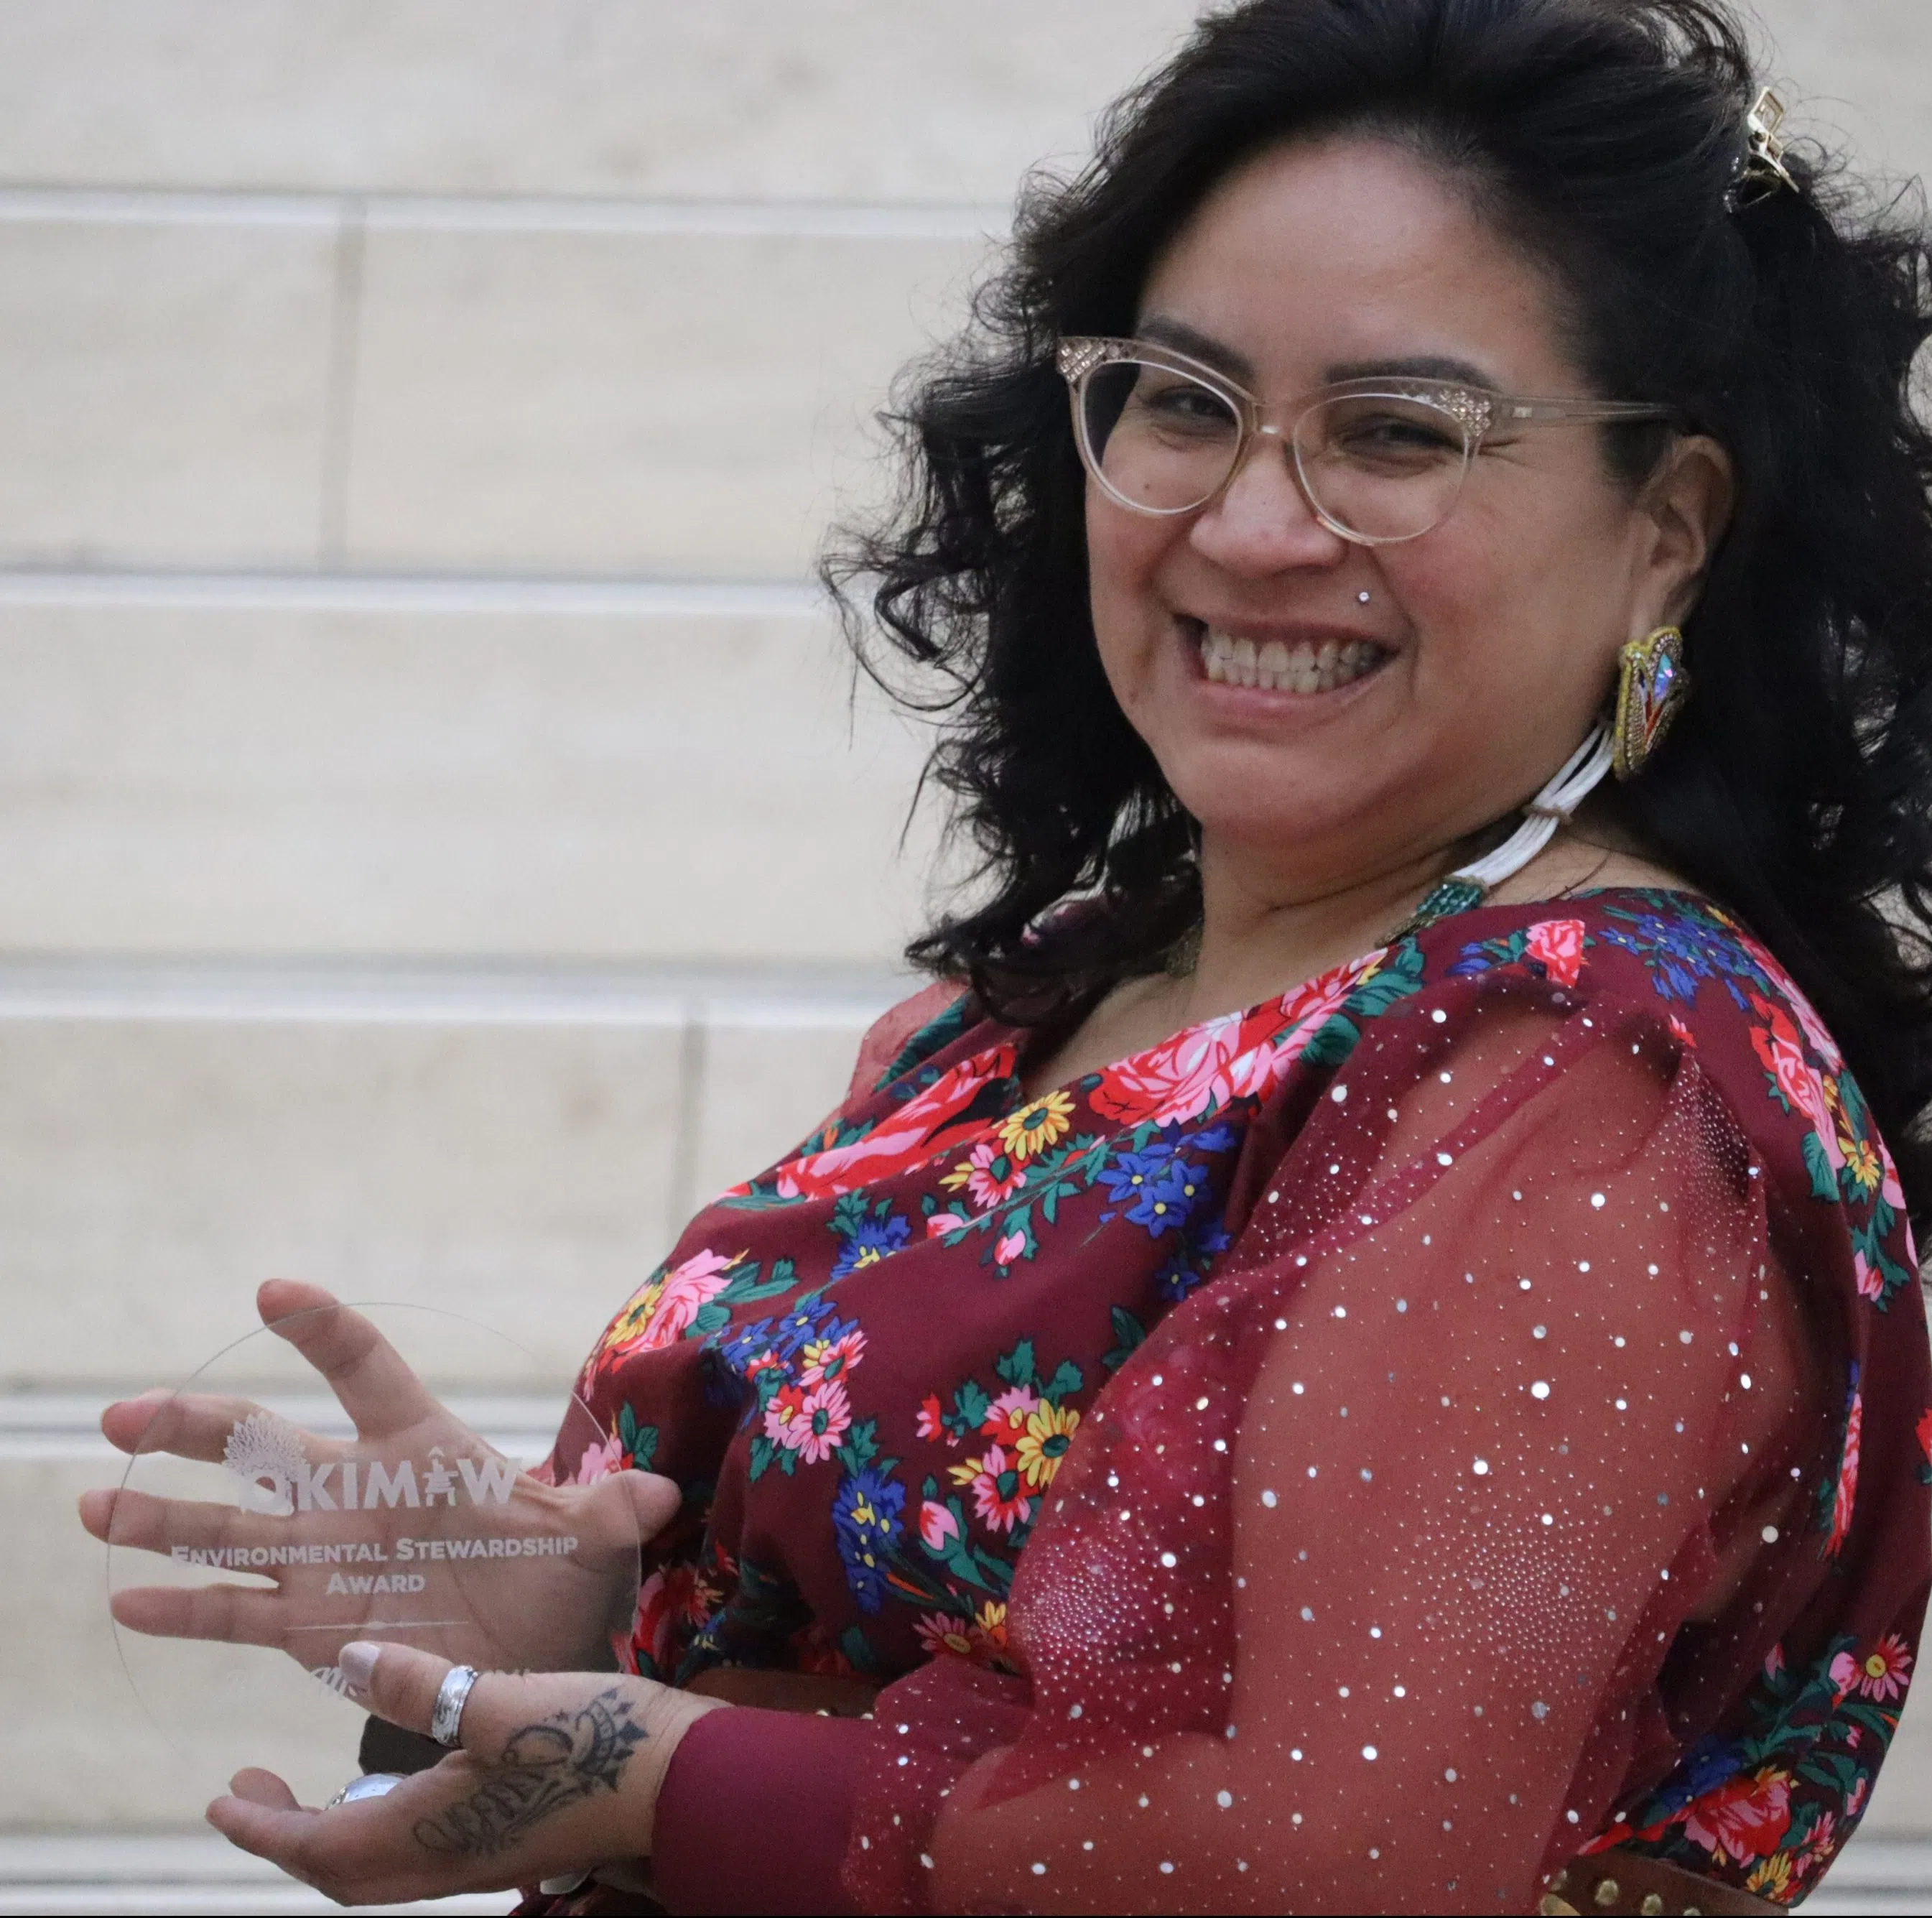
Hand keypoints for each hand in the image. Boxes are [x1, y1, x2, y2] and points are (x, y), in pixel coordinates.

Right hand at [79, 1280, 677, 1675]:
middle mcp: (356, 1491)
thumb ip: (613, 1510)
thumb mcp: (593, 1541)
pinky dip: (181, 1608)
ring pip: (227, 1526)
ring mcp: (323, 1556)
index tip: (274, 1291)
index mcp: (422, 1447)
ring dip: (161, 1515)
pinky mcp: (308, 1623)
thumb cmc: (560, 1579)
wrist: (534, 1655)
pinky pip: (232, 1611)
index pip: (367, 1369)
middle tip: (122, 1414)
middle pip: (264, 1444)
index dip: (324, 1330)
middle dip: (196, 1426)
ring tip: (95, 1500)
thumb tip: (664, 1493)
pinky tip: (124, 1601)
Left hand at [209, 1640, 723, 1903]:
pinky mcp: (510, 1846)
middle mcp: (443, 1860)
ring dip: (335, 1835)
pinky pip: (420, 1853)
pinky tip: (412, 1779)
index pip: (316, 1845)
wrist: (684, 1783)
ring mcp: (480, 1860)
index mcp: (427, 1829)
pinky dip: (386, 1825)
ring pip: (380, 1866)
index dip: (261, 1827)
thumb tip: (347, 1660)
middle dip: (288, 1837)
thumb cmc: (594, 1738)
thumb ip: (422, 1684)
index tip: (223, 1796)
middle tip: (255, 1792)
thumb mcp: (504, 1698)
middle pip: (341, 1870)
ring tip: (321, 1789)